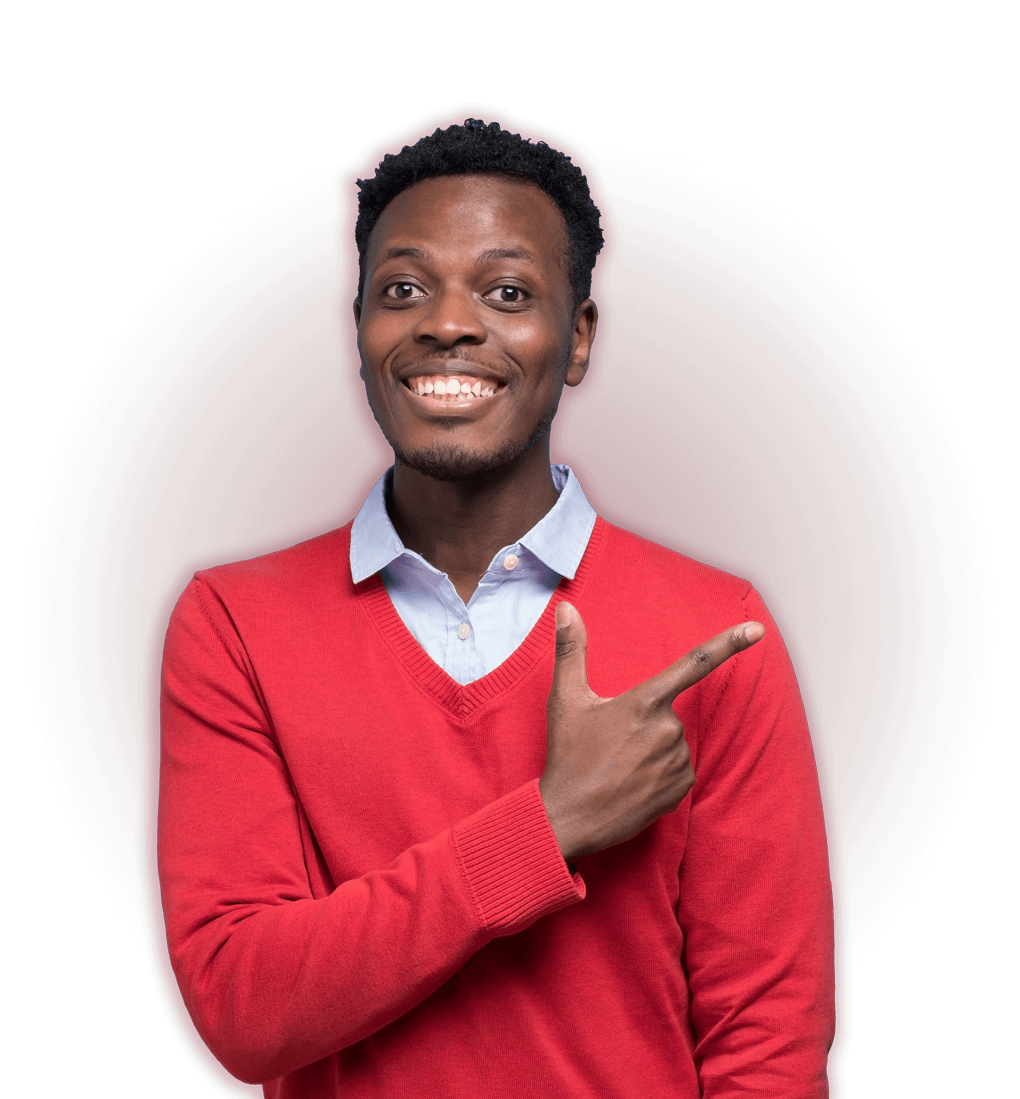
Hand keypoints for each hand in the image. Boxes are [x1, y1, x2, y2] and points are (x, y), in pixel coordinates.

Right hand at [539, 602, 764, 861]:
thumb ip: (571, 649)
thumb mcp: (566, 699)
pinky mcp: (681, 789)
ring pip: (673, 742)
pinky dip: (659, 772)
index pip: (694, 663)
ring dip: (651, 749)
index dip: (729, 644)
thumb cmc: (567, 757)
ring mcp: (677, 761)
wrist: (569, 819)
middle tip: (610, 745)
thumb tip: (567, 607)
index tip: (757, 629)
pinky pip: (678, 769)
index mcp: (645, 701)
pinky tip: (633, 783)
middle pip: (667, 713)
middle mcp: (668, 729)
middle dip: (644, 723)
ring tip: (618, 767)